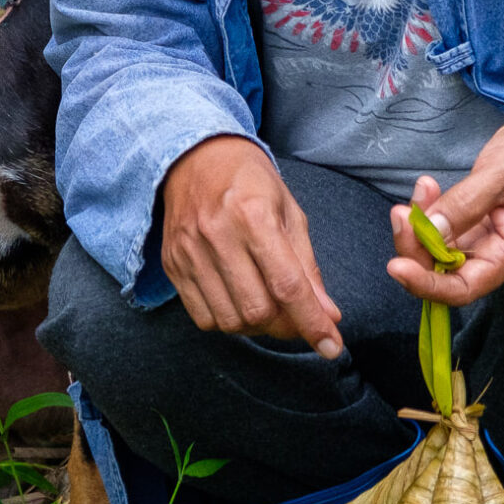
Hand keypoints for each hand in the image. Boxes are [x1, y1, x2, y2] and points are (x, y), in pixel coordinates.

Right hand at [158, 136, 342, 356]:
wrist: (194, 157)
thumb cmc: (250, 182)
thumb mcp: (290, 213)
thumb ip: (307, 267)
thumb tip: (328, 316)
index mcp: (253, 214)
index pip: (287, 285)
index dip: (312, 322)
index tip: (332, 346)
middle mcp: (216, 234)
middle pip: (257, 310)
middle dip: (286, 326)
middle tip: (297, 317)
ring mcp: (188, 252)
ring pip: (229, 320)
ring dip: (257, 327)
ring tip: (268, 307)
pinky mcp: (172, 265)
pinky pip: (203, 317)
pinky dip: (227, 321)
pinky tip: (239, 300)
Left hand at [386, 105, 503, 304]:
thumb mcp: (501, 173)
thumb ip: (465, 205)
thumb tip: (430, 233)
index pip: (464, 288)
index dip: (427, 284)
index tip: (395, 267)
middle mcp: (498, 254)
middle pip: (444, 273)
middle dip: (415, 247)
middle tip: (400, 212)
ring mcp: (486, 240)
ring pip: (438, 251)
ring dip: (419, 227)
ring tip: (421, 189)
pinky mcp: (476, 224)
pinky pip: (443, 230)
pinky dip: (428, 213)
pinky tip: (426, 189)